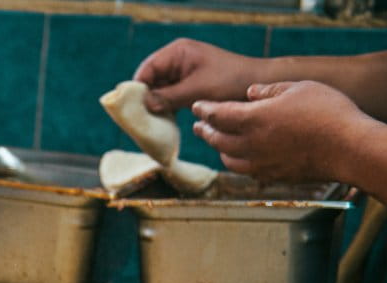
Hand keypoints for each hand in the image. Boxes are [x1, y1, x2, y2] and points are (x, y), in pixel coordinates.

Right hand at [134, 38, 261, 113]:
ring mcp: (181, 74)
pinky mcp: (187, 87)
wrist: (257, 85)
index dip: (136, 89)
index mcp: (177, 53)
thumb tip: (144, 106)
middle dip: (143, 100)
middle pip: (149, 81)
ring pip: (157, 92)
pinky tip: (162, 124)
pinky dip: (164, 110)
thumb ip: (168, 97)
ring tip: (149, 125)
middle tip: (137, 122)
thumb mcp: (197, 90)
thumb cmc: (230, 82)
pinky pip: (168, 98)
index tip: (129, 110)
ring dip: (154, 108)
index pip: (146, 70)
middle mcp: (176, 61)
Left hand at [191, 81, 370, 183]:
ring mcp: (261, 164)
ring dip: (219, 149)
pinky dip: (237, 162)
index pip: (217, 115)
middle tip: (199, 125)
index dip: (204, 110)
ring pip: (229, 159)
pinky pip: (247, 171)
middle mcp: (251, 144)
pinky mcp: (273, 176)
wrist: (350, 148)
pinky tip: (241, 158)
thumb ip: (270, 90)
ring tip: (217, 142)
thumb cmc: (328, 112)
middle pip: (217, 139)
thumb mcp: (300, 88)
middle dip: (205, 130)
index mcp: (254, 119)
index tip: (197, 106)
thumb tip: (250, 93)